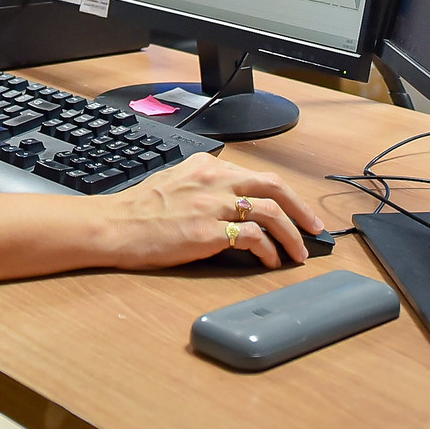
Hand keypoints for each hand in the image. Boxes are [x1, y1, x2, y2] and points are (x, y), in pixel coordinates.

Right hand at [106, 153, 324, 269]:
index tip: (295, 210)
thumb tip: (232, 199)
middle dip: (301, 208)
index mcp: (207, 166)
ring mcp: (212, 205)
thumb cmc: (139, 210)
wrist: (115, 226)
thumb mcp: (176, 180)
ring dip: (292, 233)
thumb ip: (205, 184)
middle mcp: (214, 180)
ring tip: (299, 252)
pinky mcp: (208, 232)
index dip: (283, 195)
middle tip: (315, 228)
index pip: (257, 175)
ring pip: (270, 212)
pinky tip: (270, 261)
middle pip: (273, 186)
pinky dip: (269, 250)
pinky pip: (253, 238)